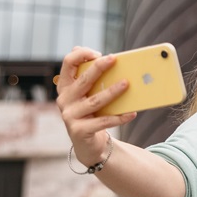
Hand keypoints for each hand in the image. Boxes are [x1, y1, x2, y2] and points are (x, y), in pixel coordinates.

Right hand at [56, 46, 137, 167]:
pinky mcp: (79, 131)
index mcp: (65, 86)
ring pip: (95, 101)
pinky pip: (103, 121)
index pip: (68, 64)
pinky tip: (132, 113)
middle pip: (83, 80)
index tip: (98, 53)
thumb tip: (107, 58)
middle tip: (113, 58)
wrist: (88, 144)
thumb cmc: (92, 113)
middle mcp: (64, 100)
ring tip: (126, 83)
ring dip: (112, 92)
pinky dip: (119, 117)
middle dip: (98, 67)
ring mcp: (70, 116)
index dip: (81, 55)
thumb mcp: (89, 95)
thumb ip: (92, 77)